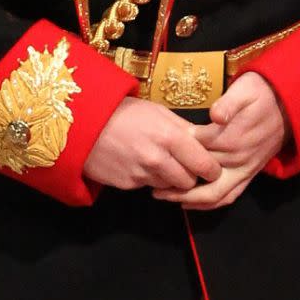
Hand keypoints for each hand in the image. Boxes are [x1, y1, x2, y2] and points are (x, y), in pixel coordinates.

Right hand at [84, 96, 222, 190]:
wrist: (85, 123)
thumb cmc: (125, 113)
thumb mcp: (159, 112)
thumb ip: (183, 129)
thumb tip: (205, 141)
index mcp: (170, 137)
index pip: (204, 164)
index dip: (212, 168)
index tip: (214, 168)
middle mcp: (157, 158)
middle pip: (189, 181)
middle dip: (192, 176)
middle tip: (188, 166)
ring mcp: (141, 174)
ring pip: (170, 186)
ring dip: (171, 179)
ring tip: (163, 162)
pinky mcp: (127, 184)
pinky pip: (149, 186)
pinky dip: (151, 179)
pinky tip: (142, 164)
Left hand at [153, 73, 288, 209]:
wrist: (289, 102)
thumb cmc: (263, 92)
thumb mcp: (246, 88)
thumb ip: (229, 103)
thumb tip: (215, 116)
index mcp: (233, 138)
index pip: (196, 150)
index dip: (177, 151)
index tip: (159, 150)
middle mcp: (238, 158)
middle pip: (200, 175)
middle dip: (175, 180)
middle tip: (151, 185)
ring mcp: (245, 168)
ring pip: (214, 194)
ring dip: (188, 199)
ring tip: (164, 196)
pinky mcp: (251, 173)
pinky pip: (230, 196)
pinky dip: (210, 204)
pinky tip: (190, 203)